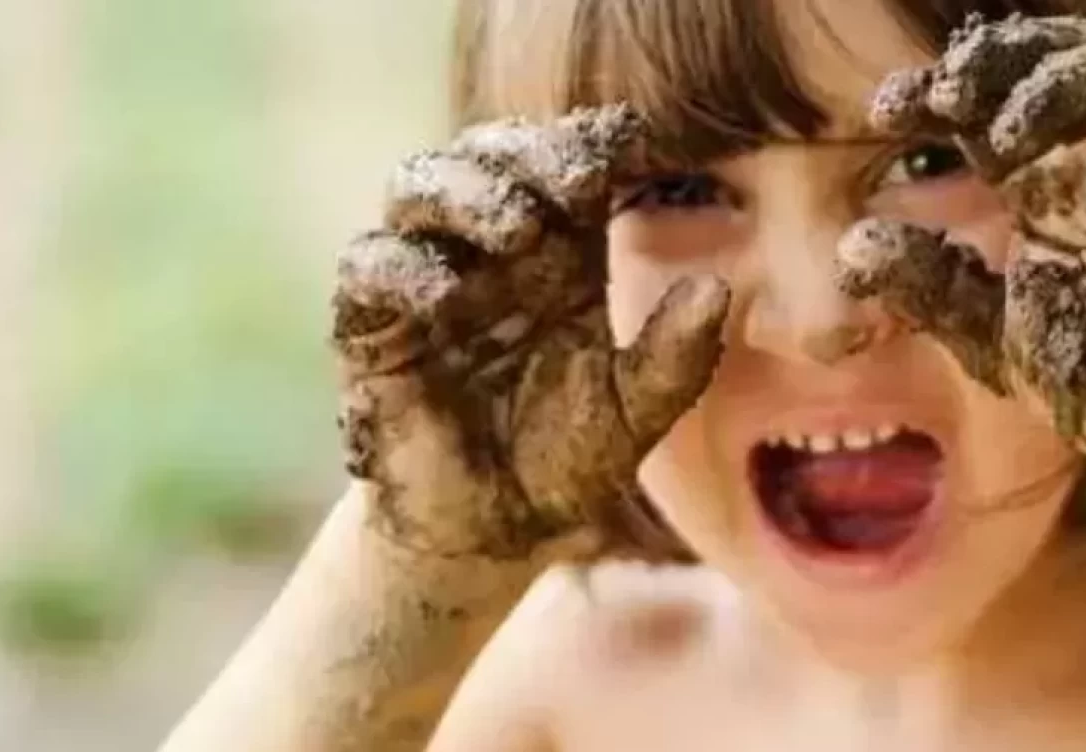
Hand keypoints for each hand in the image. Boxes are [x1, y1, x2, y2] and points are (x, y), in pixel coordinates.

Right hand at [333, 105, 728, 561]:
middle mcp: (491, 254)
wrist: (494, 534)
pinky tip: (444, 295)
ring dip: (463, 192)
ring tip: (513, 229)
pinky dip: (400, 267)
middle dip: (525, 154)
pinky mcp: (374, 328)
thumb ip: (675, 357)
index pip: (563, 167)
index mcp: (559, 256)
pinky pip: (368, 268)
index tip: (629, 149)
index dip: (588, 144)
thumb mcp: (636, 412)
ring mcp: (428, 282)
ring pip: (417, 188)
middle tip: (573, 181)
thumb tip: (716, 288)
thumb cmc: (567, 460)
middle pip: (488, 156)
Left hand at [836, 13, 1085, 561]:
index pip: (991, 106)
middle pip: (1063, 60)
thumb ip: (929, 286)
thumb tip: (852, 246)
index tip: (886, 109)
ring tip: (1011, 136)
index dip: (939, 90)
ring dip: (1065, 87)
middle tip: (950, 94)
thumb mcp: (989, 334)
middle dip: (1003, 61)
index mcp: (1041, 188)